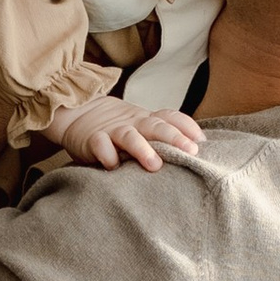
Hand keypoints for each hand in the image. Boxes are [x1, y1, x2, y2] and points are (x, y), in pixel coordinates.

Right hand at [50, 94, 203, 171]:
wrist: (78, 114)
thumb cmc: (117, 129)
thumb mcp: (140, 127)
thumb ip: (161, 136)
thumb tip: (193, 151)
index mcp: (147, 120)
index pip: (170, 117)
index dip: (186, 126)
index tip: (201, 140)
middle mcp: (133, 123)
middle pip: (156, 126)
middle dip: (174, 138)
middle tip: (190, 151)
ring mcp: (112, 130)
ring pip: (130, 137)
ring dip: (142, 149)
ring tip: (154, 165)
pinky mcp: (92, 139)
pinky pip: (100, 145)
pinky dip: (107, 154)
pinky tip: (113, 166)